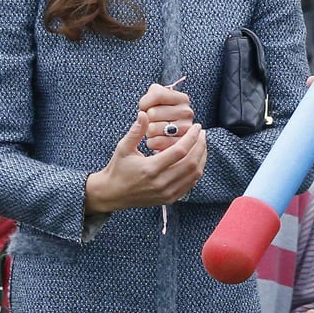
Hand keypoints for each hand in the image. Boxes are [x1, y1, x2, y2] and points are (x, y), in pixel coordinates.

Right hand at [85, 112, 206, 214]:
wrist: (112, 194)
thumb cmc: (117, 169)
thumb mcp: (123, 148)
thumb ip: (135, 131)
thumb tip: (143, 114)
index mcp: (150, 168)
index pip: (180, 151)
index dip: (192, 137)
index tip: (197, 127)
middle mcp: (161, 182)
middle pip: (191, 163)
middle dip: (200, 146)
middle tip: (202, 134)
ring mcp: (166, 193)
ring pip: (194, 174)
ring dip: (201, 158)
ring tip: (201, 144)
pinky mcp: (169, 199)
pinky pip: (190, 184)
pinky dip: (196, 170)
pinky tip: (196, 159)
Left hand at [139, 82, 194, 151]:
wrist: (166, 135)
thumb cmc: (158, 115)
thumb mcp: (155, 100)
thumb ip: (148, 99)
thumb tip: (143, 113)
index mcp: (182, 99)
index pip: (157, 95)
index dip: (145, 102)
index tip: (144, 107)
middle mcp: (187, 112)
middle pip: (153, 113)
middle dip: (146, 118)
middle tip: (152, 120)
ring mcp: (185, 130)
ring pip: (152, 128)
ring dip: (148, 131)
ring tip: (154, 130)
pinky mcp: (179, 145)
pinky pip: (156, 142)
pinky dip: (151, 142)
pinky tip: (156, 139)